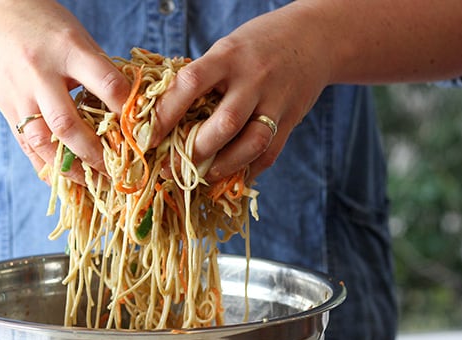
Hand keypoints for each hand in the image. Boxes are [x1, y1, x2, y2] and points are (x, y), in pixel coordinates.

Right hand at [0, 0, 131, 181]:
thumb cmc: (45, 26)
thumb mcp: (77, 36)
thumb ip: (100, 70)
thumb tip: (128, 108)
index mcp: (66, 49)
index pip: (105, 82)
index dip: (126, 108)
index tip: (140, 128)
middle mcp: (40, 73)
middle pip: (67, 122)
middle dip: (94, 151)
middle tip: (115, 169)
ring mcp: (19, 94)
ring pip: (42, 140)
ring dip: (68, 167)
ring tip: (91, 181)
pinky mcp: (7, 109)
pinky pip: (26, 146)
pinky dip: (45, 167)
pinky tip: (63, 181)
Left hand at [151, 4, 330, 181]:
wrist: (314, 38)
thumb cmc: (256, 46)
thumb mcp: (225, 50)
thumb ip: (201, 79)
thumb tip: (162, 117)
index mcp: (227, 56)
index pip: (191, 84)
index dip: (166, 114)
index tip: (147, 138)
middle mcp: (253, 78)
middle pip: (224, 122)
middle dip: (194, 151)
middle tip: (170, 169)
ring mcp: (275, 101)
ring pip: (251, 143)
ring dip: (223, 167)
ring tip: (201, 177)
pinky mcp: (291, 120)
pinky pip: (269, 153)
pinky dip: (247, 171)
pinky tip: (228, 178)